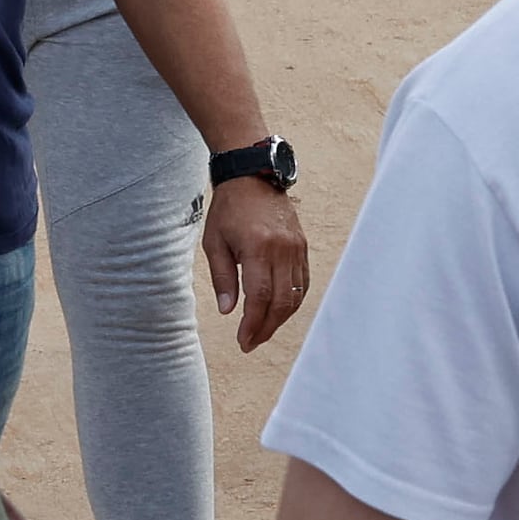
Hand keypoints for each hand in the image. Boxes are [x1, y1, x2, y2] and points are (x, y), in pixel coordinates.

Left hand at [203, 175, 313, 353]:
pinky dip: (293, 301)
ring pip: (296, 295)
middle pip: (282, 301)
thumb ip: (222, 278)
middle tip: (251, 343)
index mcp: (258, 247)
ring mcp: (296, 247)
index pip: (260, 297)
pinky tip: (279, 310)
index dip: (253, 324)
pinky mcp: (302, 246)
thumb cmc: (229, 209)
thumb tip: (227, 311)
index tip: (243, 341)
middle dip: (267, 327)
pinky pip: (303, 282)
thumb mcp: (214, 242)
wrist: (254, 176)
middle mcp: (282, 249)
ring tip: (263, 330)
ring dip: (280, 318)